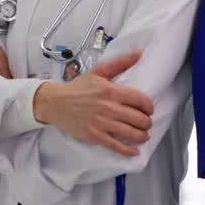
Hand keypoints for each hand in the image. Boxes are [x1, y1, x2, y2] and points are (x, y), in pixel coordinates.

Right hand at [33, 51, 153, 156]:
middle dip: (147, 123)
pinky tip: (134, 151)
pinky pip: (115, 146)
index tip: (149, 109)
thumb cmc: (78, 87)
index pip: (140, 100)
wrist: (55, 103)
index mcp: (111, 91)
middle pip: (138, 119)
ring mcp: (101, 123)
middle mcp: (108, 108)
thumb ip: (120, 63)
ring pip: (130, 133)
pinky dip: (128, 150)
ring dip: (142, 136)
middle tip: (146, 123)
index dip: (149, 106)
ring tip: (144, 135)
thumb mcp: (99, 71)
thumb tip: (139, 53)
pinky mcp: (94, 136)